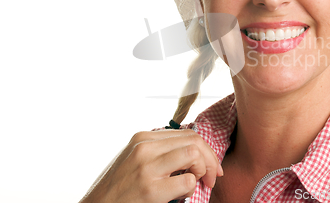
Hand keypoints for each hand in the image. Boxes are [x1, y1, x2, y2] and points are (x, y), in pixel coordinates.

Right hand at [79, 129, 223, 202]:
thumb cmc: (117, 188)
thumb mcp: (133, 159)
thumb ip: (157, 151)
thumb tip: (191, 152)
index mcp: (141, 138)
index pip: (186, 133)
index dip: (205, 149)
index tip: (211, 164)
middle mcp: (144, 148)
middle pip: (194, 140)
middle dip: (210, 158)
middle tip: (213, 176)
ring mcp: (146, 168)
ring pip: (193, 154)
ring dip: (203, 170)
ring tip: (199, 183)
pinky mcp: (150, 190)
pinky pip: (187, 182)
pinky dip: (191, 189)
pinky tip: (181, 195)